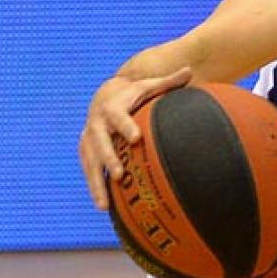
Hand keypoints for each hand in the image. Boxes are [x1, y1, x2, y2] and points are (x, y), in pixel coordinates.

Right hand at [78, 67, 191, 209]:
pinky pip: (89, 171)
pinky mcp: (86, 152)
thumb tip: (190, 70)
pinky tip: (104, 207)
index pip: (118, 116)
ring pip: (90, 163)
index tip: (136, 138)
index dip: (126, 126)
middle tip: (120, 174)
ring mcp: (89, 140)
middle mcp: (97, 124)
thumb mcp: (149, 86)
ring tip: (105, 204)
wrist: (104, 97)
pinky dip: (95, 187)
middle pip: (100, 142)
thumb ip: (169, 82)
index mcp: (113, 107)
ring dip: (96, 182)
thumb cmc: (134, 94)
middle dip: (109, 158)